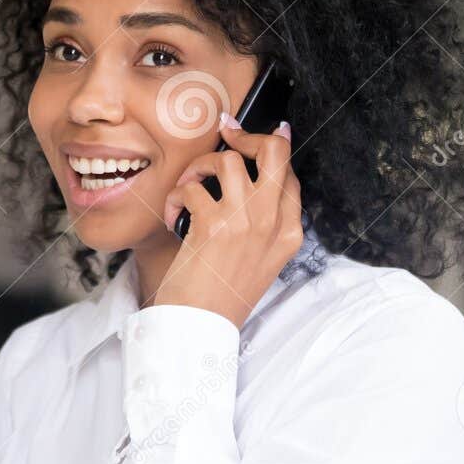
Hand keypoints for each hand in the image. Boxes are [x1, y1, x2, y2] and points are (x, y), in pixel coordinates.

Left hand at [157, 119, 303, 328]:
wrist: (201, 327)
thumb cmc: (222, 295)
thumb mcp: (259, 260)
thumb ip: (262, 223)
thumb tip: (248, 178)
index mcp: (290, 233)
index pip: (289, 174)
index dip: (269, 149)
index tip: (246, 139)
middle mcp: (273, 223)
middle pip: (274, 151)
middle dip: (246, 136)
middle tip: (225, 136)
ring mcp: (247, 221)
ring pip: (227, 160)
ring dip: (198, 167)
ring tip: (187, 189)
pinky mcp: (215, 224)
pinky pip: (191, 187)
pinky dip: (175, 197)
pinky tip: (173, 218)